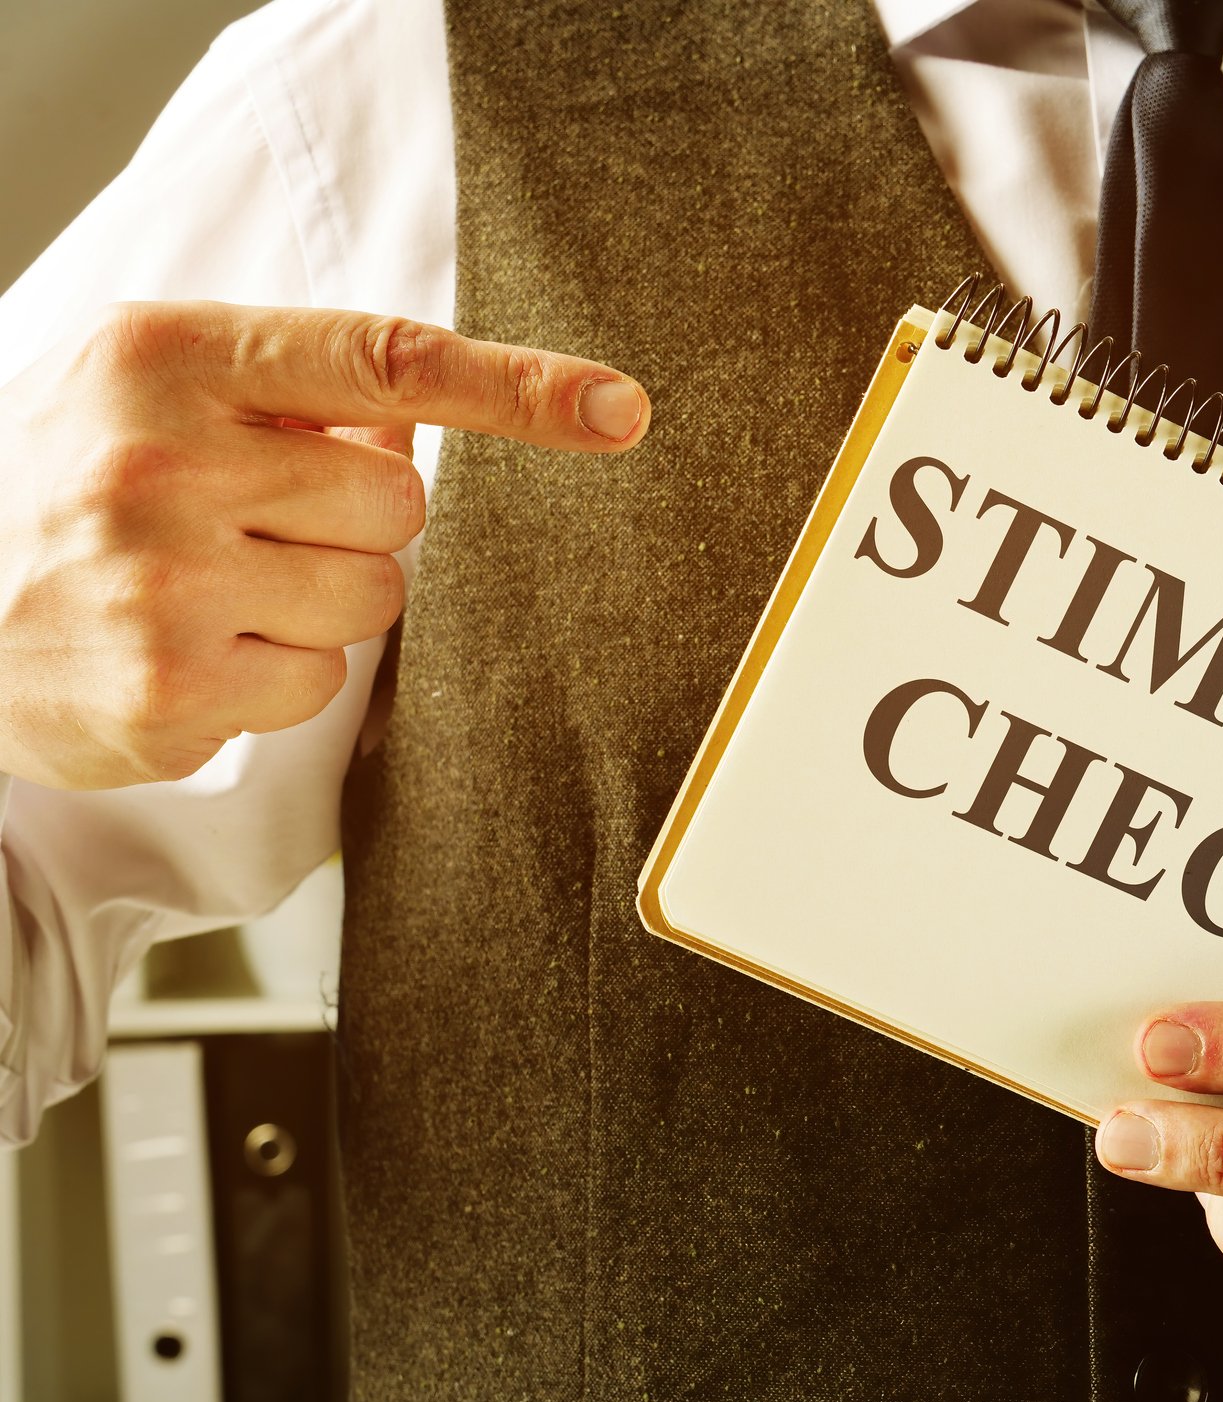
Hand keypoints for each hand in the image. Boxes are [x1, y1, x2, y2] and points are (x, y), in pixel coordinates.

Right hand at [0, 301, 649, 788]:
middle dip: (350, 526)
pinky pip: (321, 685)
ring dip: (319, 608)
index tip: (618, 409)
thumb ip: (295, 390)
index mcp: (169, 357)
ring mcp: (164, 584)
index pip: (385, 359)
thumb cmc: (73, 485)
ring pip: (374, 602)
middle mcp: (162, 463)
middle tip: (248, 530)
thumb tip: (431, 411)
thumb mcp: (155, 393)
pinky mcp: (172, 691)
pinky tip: (195, 654)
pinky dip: (278, 678)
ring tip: (213, 594)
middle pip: (399, 505)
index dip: (517, 387)